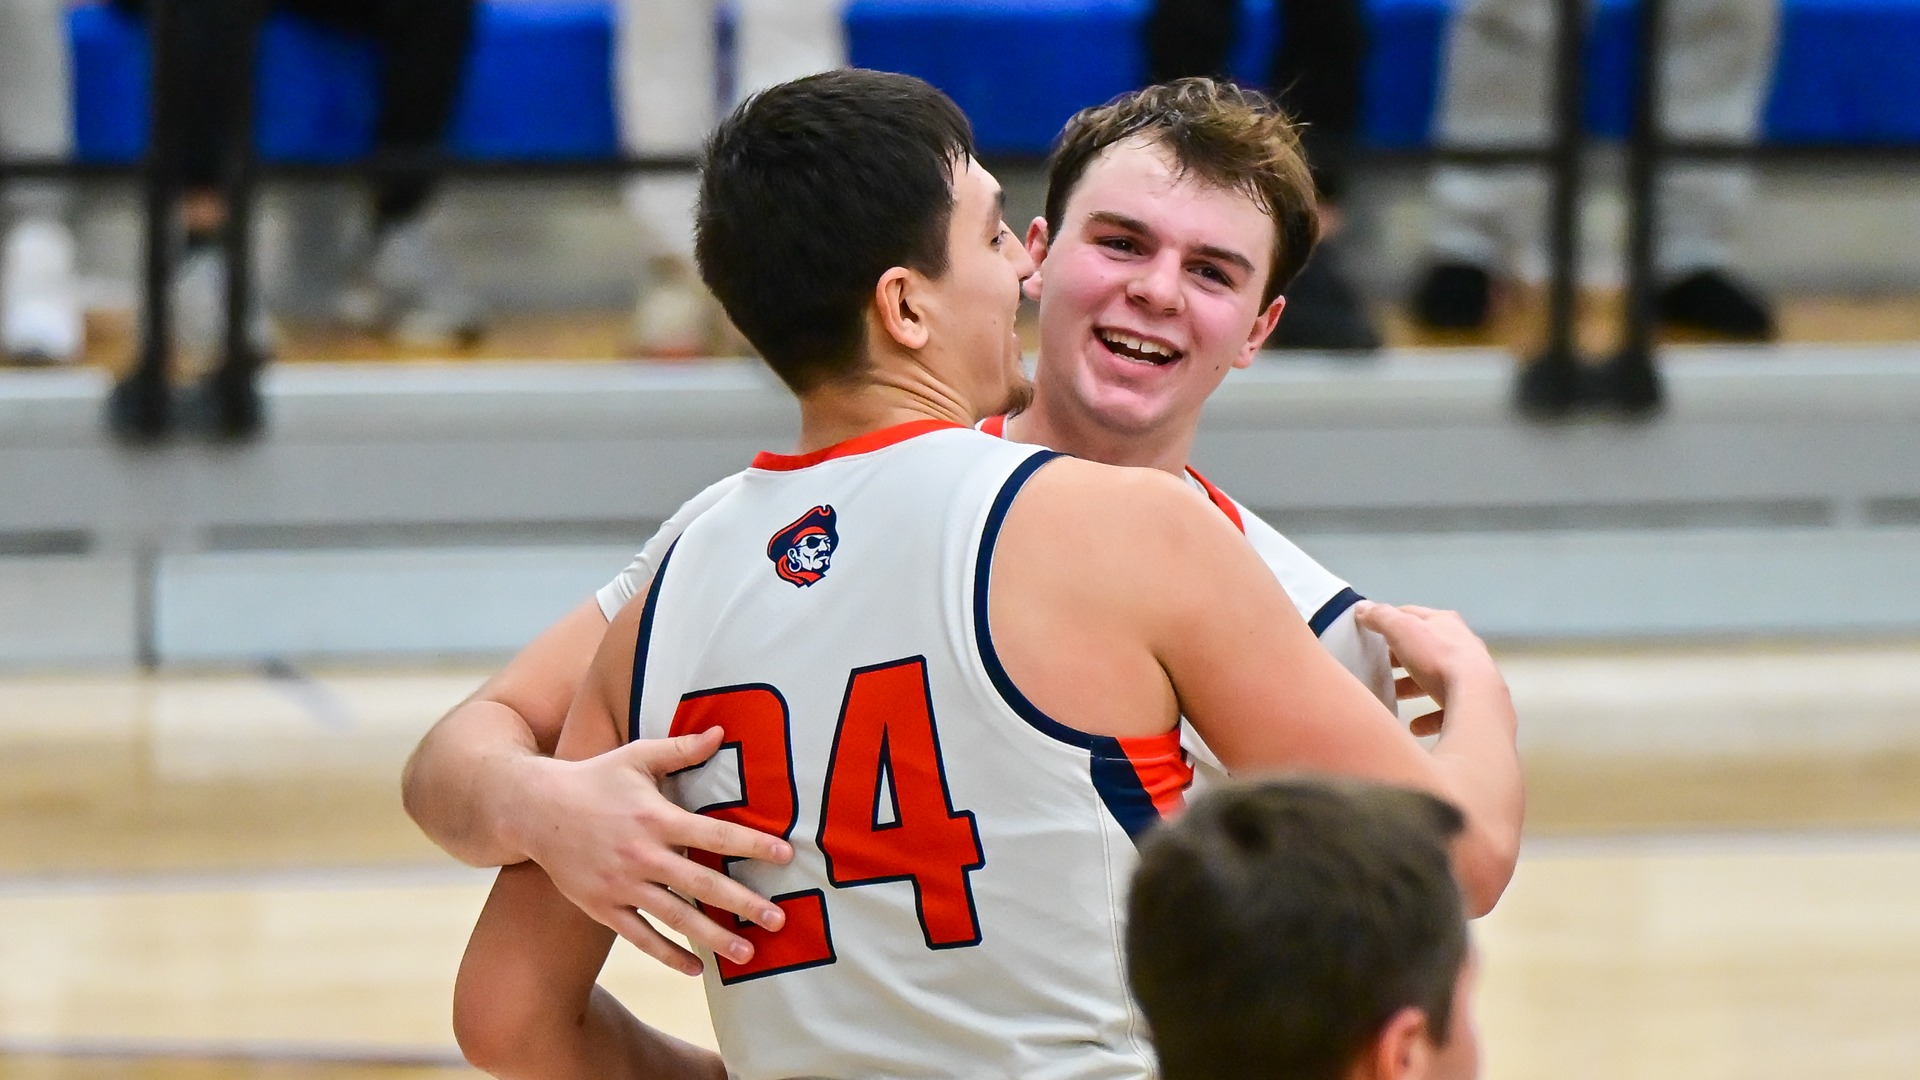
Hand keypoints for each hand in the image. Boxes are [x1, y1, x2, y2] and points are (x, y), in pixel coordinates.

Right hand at [515, 728, 793, 975]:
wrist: (534, 809)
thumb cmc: (594, 779)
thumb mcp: (636, 756)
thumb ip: (681, 749)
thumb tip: (722, 732)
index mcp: (656, 817)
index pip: (715, 834)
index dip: (752, 844)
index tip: (785, 856)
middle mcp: (642, 855)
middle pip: (702, 884)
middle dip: (743, 903)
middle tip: (777, 920)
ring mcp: (622, 885)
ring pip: (675, 918)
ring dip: (713, 937)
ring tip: (747, 953)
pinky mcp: (603, 907)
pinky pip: (640, 938)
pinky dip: (668, 955)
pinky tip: (696, 969)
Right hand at [1352, 602, 1503, 737]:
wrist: (1476, 697)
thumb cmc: (1437, 657)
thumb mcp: (1403, 629)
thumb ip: (1381, 617)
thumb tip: (1362, 607)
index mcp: (1444, 623)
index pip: (1413, 615)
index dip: (1390, 620)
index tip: (1371, 630)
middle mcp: (1461, 645)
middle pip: (1424, 648)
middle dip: (1401, 657)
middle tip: (1380, 666)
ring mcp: (1469, 676)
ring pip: (1435, 678)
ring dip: (1414, 686)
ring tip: (1394, 696)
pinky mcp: (1472, 704)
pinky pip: (1446, 709)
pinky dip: (1428, 717)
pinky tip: (1414, 725)